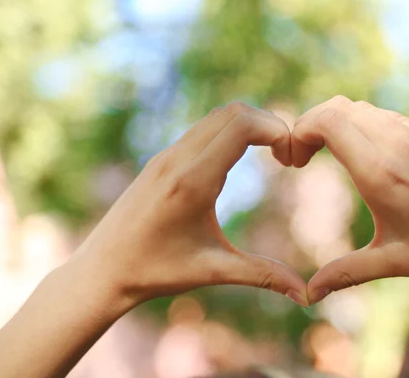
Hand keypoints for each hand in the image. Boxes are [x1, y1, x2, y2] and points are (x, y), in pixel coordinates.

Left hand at [74, 102, 307, 305]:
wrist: (101, 270)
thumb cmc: (155, 272)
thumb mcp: (213, 271)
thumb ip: (263, 275)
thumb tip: (307, 296)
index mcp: (192, 181)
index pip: (242, 125)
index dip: (277, 131)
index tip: (292, 159)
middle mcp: (177, 159)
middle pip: (234, 112)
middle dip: (269, 125)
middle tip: (287, 157)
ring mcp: (166, 155)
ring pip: (217, 116)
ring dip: (250, 126)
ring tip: (271, 155)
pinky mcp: (161, 159)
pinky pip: (203, 129)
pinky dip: (230, 132)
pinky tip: (239, 161)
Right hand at [292, 96, 408, 304]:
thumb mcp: (393, 261)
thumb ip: (344, 273)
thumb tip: (308, 295)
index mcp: (380, 170)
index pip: (326, 121)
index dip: (298, 132)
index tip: (292, 162)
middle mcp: (395, 143)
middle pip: (336, 107)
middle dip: (309, 125)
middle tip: (301, 159)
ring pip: (360, 108)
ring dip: (334, 124)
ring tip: (326, 157)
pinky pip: (383, 116)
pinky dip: (360, 125)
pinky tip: (363, 157)